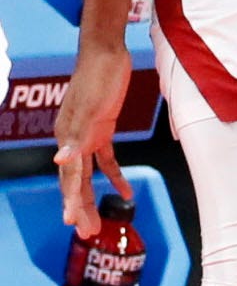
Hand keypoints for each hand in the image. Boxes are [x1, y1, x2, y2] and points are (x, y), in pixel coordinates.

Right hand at [51, 37, 131, 236]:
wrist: (107, 53)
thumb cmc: (98, 77)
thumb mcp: (89, 108)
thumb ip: (76, 136)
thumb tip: (60, 160)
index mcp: (67, 137)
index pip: (69, 177)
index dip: (71, 200)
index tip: (72, 223)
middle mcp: (73, 140)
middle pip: (76, 181)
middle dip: (80, 207)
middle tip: (87, 232)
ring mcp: (87, 135)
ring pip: (89, 174)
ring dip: (92, 197)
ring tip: (97, 223)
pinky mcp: (102, 129)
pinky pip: (107, 159)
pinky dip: (116, 175)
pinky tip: (126, 191)